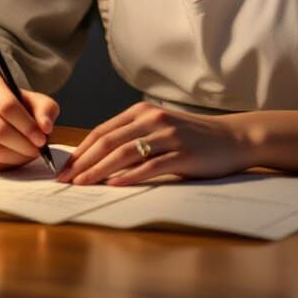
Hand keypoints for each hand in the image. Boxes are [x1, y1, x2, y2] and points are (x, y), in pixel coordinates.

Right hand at [0, 72, 58, 170]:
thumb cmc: (15, 106)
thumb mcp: (34, 100)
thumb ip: (45, 109)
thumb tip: (45, 127)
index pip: (7, 106)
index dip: (27, 126)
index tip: (42, 139)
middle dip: (23, 144)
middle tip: (37, 150)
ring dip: (15, 157)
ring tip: (28, 154)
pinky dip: (3, 166)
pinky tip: (13, 158)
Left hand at [56, 101, 248, 185]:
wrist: (232, 138)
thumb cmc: (192, 136)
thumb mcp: (160, 128)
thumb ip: (133, 136)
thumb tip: (98, 158)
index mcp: (143, 112)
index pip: (103, 131)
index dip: (81, 150)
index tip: (64, 168)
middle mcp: (153, 120)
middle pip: (109, 141)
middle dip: (83, 162)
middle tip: (65, 180)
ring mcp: (168, 136)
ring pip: (124, 153)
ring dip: (99, 170)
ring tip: (82, 184)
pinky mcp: (183, 155)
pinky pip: (150, 166)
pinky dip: (129, 176)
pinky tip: (114, 185)